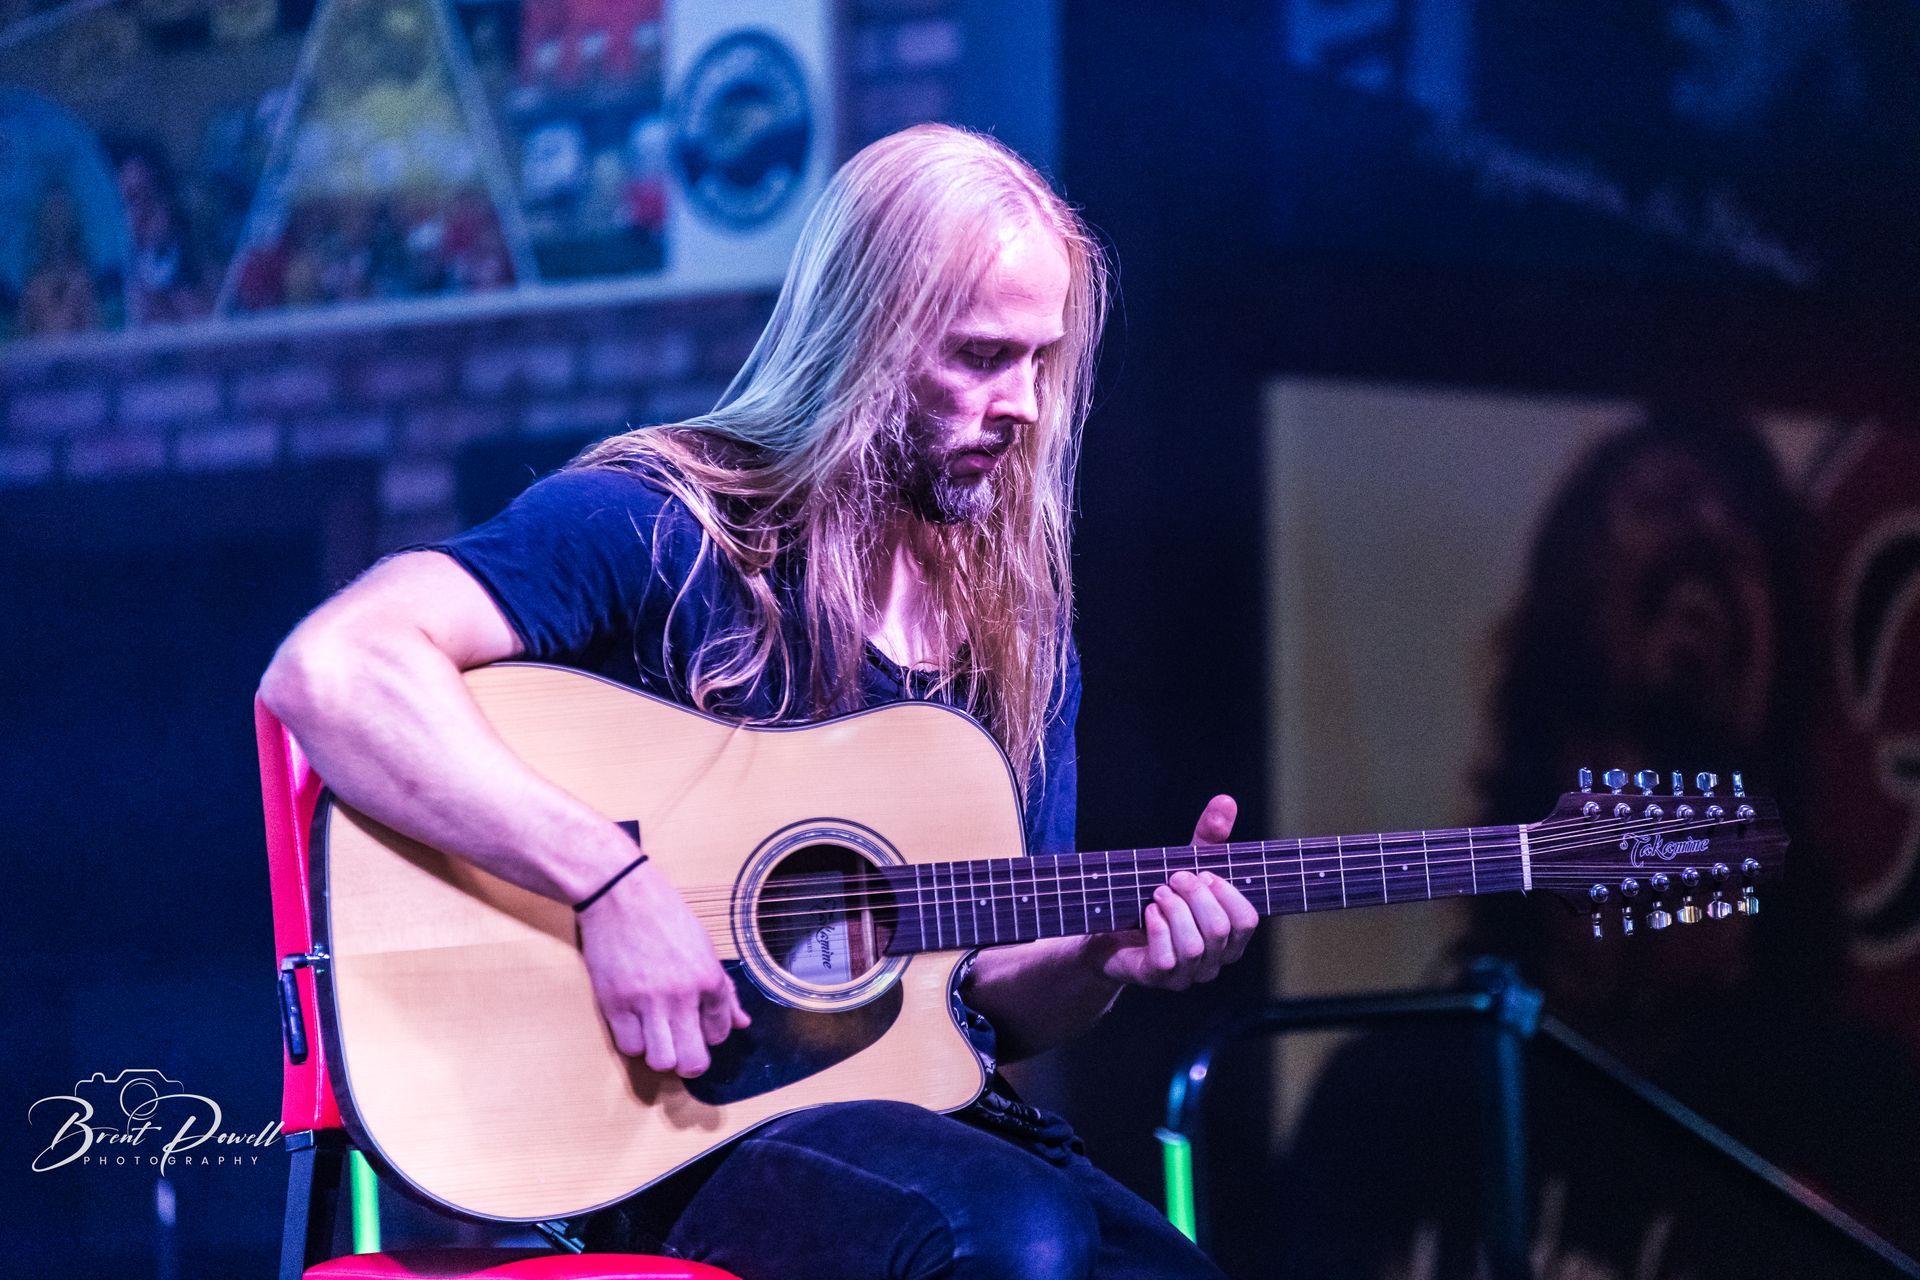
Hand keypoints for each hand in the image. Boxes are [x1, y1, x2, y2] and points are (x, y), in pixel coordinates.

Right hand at [577, 854, 749, 1077]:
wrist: (618, 893)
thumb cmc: (664, 916)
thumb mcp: (704, 946)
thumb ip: (724, 989)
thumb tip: (742, 1022)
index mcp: (709, 978)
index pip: (721, 1033)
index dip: (711, 1035)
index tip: (699, 1025)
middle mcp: (681, 994)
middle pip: (693, 1061)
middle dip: (691, 1063)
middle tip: (683, 1051)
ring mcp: (646, 1001)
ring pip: (661, 1061)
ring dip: (661, 1055)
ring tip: (658, 1036)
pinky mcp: (614, 1003)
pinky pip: (629, 1047)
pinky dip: (634, 1042)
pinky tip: (636, 1024)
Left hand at [1084, 794, 1258, 990]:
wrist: (1106, 929)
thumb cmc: (1155, 898)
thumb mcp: (1184, 863)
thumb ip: (1208, 837)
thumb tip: (1226, 801)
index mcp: (1228, 937)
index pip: (1248, 920)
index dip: (1227, 892)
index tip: (1203, 872)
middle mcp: (1212, 961)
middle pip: (1221, 930)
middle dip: (1195, 895)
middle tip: (1173, 877)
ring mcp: (1186, 975)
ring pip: (1195, 946)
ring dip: (1174, 910)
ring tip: (1157, 893)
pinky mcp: (1157, 978)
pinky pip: (1167, 959)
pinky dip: (1158, 927)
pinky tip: (1148, 912)